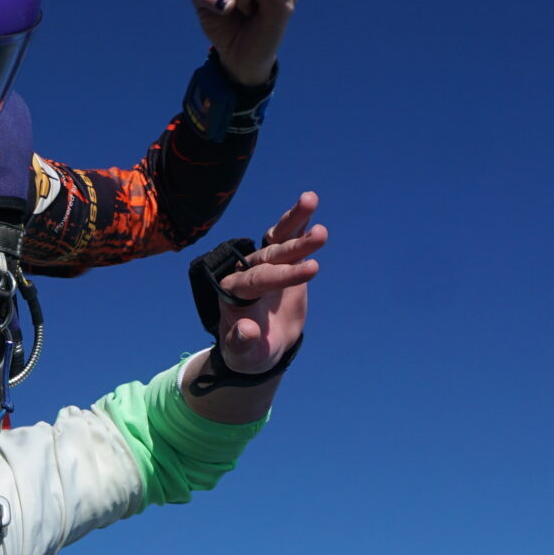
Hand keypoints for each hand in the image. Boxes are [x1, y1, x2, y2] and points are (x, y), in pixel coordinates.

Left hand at [211, 191, 323, 370]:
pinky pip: (286, 239)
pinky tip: (309, 202)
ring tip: (310, 199)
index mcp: (232, 295)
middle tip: (321, 236)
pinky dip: (297, 222)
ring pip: (275, 239)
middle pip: (268, 256)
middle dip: (295, 248)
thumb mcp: (245, 355)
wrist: (260, 346)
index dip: (282, 275)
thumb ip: (242, 343)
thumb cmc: (250, 353)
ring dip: (293, 221)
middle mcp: (245, 274)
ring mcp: (262, 265)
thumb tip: (247, 330)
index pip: (256, 280)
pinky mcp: (279, 261)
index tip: (312, 270)